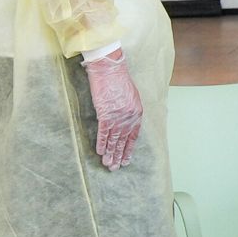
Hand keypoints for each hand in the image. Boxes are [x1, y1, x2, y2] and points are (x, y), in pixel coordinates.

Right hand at [84, 49, 142, 169]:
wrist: (110, 68)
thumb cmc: (118, 79)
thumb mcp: (130, 95)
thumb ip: (129, 109)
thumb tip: (125, 119)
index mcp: (137, 112)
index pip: (134, 135)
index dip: (129, 148)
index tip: (126, 158)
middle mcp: (130, 117)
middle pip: (124, 140)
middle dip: (120, 155)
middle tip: (116, 167)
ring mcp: (118, 116)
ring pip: (114, 139)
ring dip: (111, 153)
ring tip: (108, 165)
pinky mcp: (106, 114)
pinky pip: (104, 132)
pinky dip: (102, 143)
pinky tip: (101, 152)